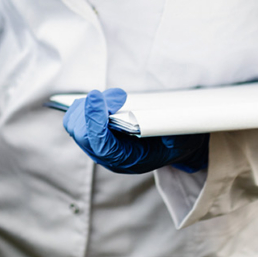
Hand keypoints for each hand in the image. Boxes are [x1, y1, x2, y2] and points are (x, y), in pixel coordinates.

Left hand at [62, 88, 208, 173]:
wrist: (176, 145)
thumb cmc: (177, 139)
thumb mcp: (182, 136)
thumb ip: (170, 130)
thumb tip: (158, 124)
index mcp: (128, 161)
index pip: (101, 145)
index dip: (95, 120)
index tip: (96, 96)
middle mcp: (109, 156)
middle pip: (81, 133)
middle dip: (91, 110)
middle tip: (116, 96)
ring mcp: (99, 146)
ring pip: (74, 125)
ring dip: (87, 106)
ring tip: (112, 97)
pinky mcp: (94, 134)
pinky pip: (76, 119)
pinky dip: (84, 106)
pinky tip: (101, 100)